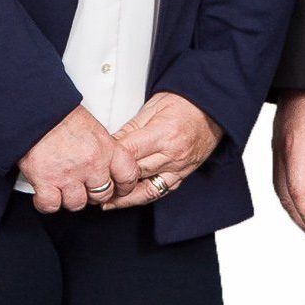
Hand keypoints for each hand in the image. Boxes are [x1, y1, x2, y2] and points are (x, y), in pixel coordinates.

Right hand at [18, 106, 143, 214]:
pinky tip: (46, 194)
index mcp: (107, 148)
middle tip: (85, 187)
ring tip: (63, 188)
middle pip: (102, 195)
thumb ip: (103, 149)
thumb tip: (107, 165)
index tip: (119, 190)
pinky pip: (50, 205)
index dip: (124, 187)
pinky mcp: (45, 182)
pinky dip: (47, 203)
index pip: (128, 175)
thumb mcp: (93, 129)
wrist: (36, 112)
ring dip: (70, 199)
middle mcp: (91, 164)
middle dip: (94, 195)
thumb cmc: (62, 116)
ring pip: (77, 204)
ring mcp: (68, 175)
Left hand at [100, 93, 223, 209]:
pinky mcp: (184, 174)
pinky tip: (127, 200)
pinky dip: (142, 197)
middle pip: (135, 173)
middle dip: (112, 180)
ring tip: (104, 201)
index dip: (108, 160)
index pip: (129, 152)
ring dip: (124, 197)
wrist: (213, 108)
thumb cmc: (185, 103)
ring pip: (146, 190)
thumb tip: (108, 144)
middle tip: (91, 184)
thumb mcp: (152, 108)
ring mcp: (180, 167)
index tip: (92, 163)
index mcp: (164, 133)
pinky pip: (161, 191)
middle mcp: (173, 154)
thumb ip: (130, 129)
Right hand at [271, 91, 304, 241]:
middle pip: (287, 197)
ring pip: (282, 191)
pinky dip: (295, 197)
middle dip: (304, 222)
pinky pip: (283, 179)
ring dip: (299, 212)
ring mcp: (279, 149)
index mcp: (295, 148)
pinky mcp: (282, 145)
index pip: (299, 193)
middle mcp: (281, 152)